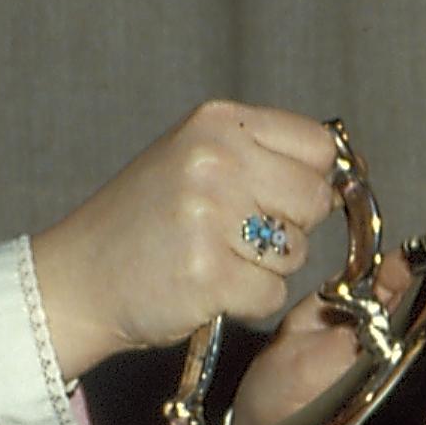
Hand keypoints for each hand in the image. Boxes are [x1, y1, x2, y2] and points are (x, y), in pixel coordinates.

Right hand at [28, 102, 339, 380]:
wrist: (79, 277)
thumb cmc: (147, 220)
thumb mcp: (196, 158)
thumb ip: (262, 155)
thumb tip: (346, 170)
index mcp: (217, 123)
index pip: (318, 145)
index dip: (311, 180)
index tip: (283, 198)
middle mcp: (215, 160)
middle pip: (315, 200)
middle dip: (290, 228)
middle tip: (239, 235)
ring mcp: (210, 216)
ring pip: (297, 252)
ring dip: (266, 268)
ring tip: (214, 257)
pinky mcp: (208, 273)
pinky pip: (272, 295)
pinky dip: (247, 302)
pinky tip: (206, 287)